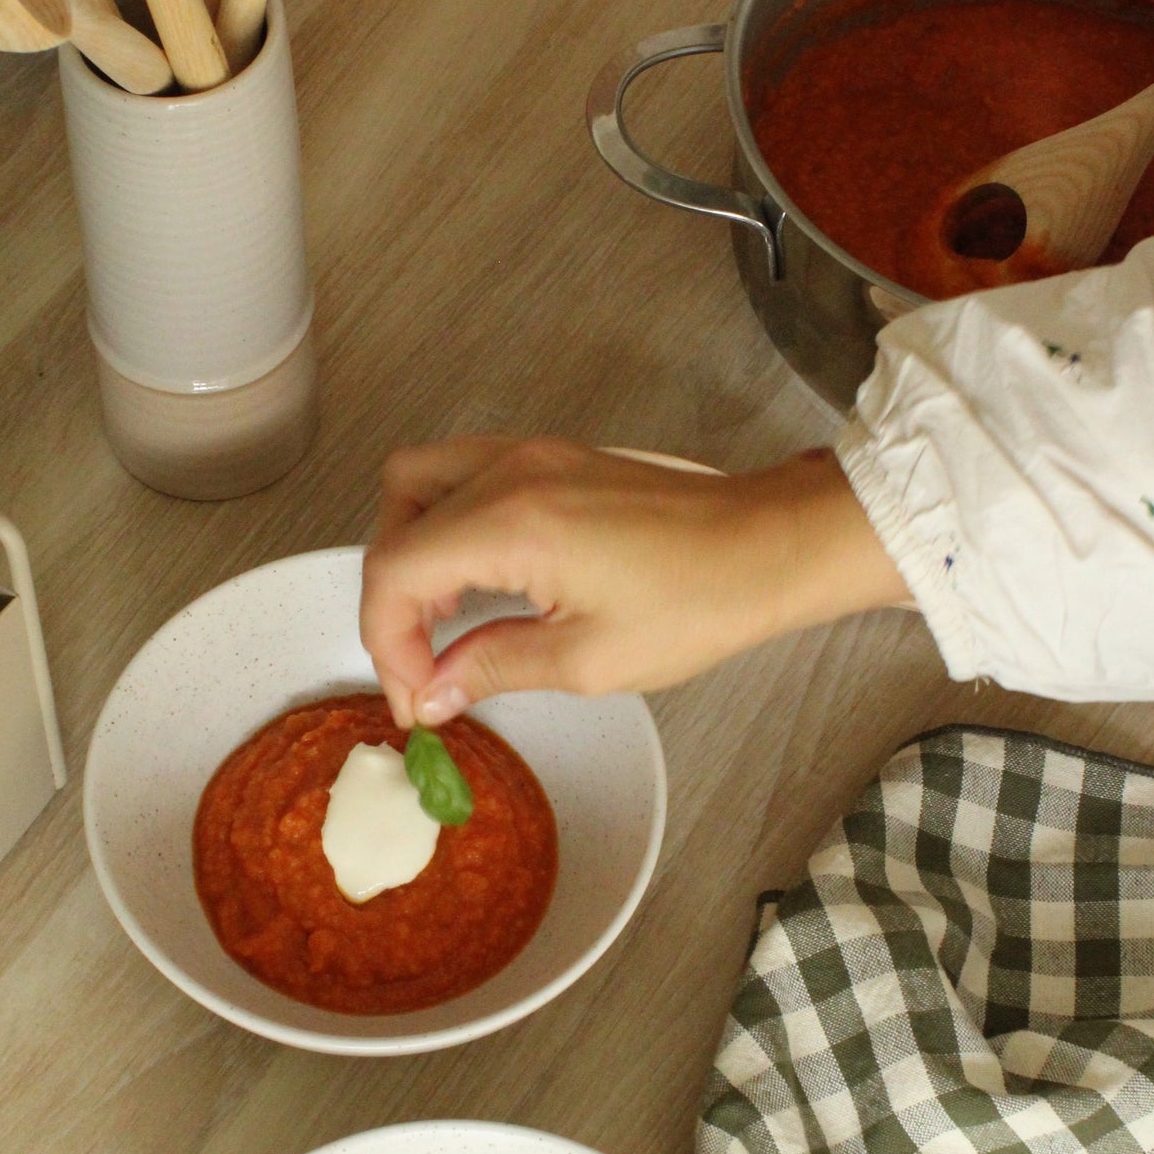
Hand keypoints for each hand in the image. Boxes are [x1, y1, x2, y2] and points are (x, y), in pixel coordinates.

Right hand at [358, 435, 907, 729]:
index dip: (386, 644)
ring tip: (440, 621)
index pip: (394, 571)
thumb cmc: (698, 601)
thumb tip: (433, 692)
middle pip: (394, 523)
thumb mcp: (588, 660)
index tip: (415, 697)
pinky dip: (445, 526)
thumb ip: (493, 668)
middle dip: (391, 604)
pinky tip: (476, 582)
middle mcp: (509, 472)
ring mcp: (528, 455)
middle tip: (423, 669)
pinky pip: (461, 476)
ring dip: (409, 553)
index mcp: (512, 522)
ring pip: (417, 483)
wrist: (767, 546)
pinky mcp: (549, 457)